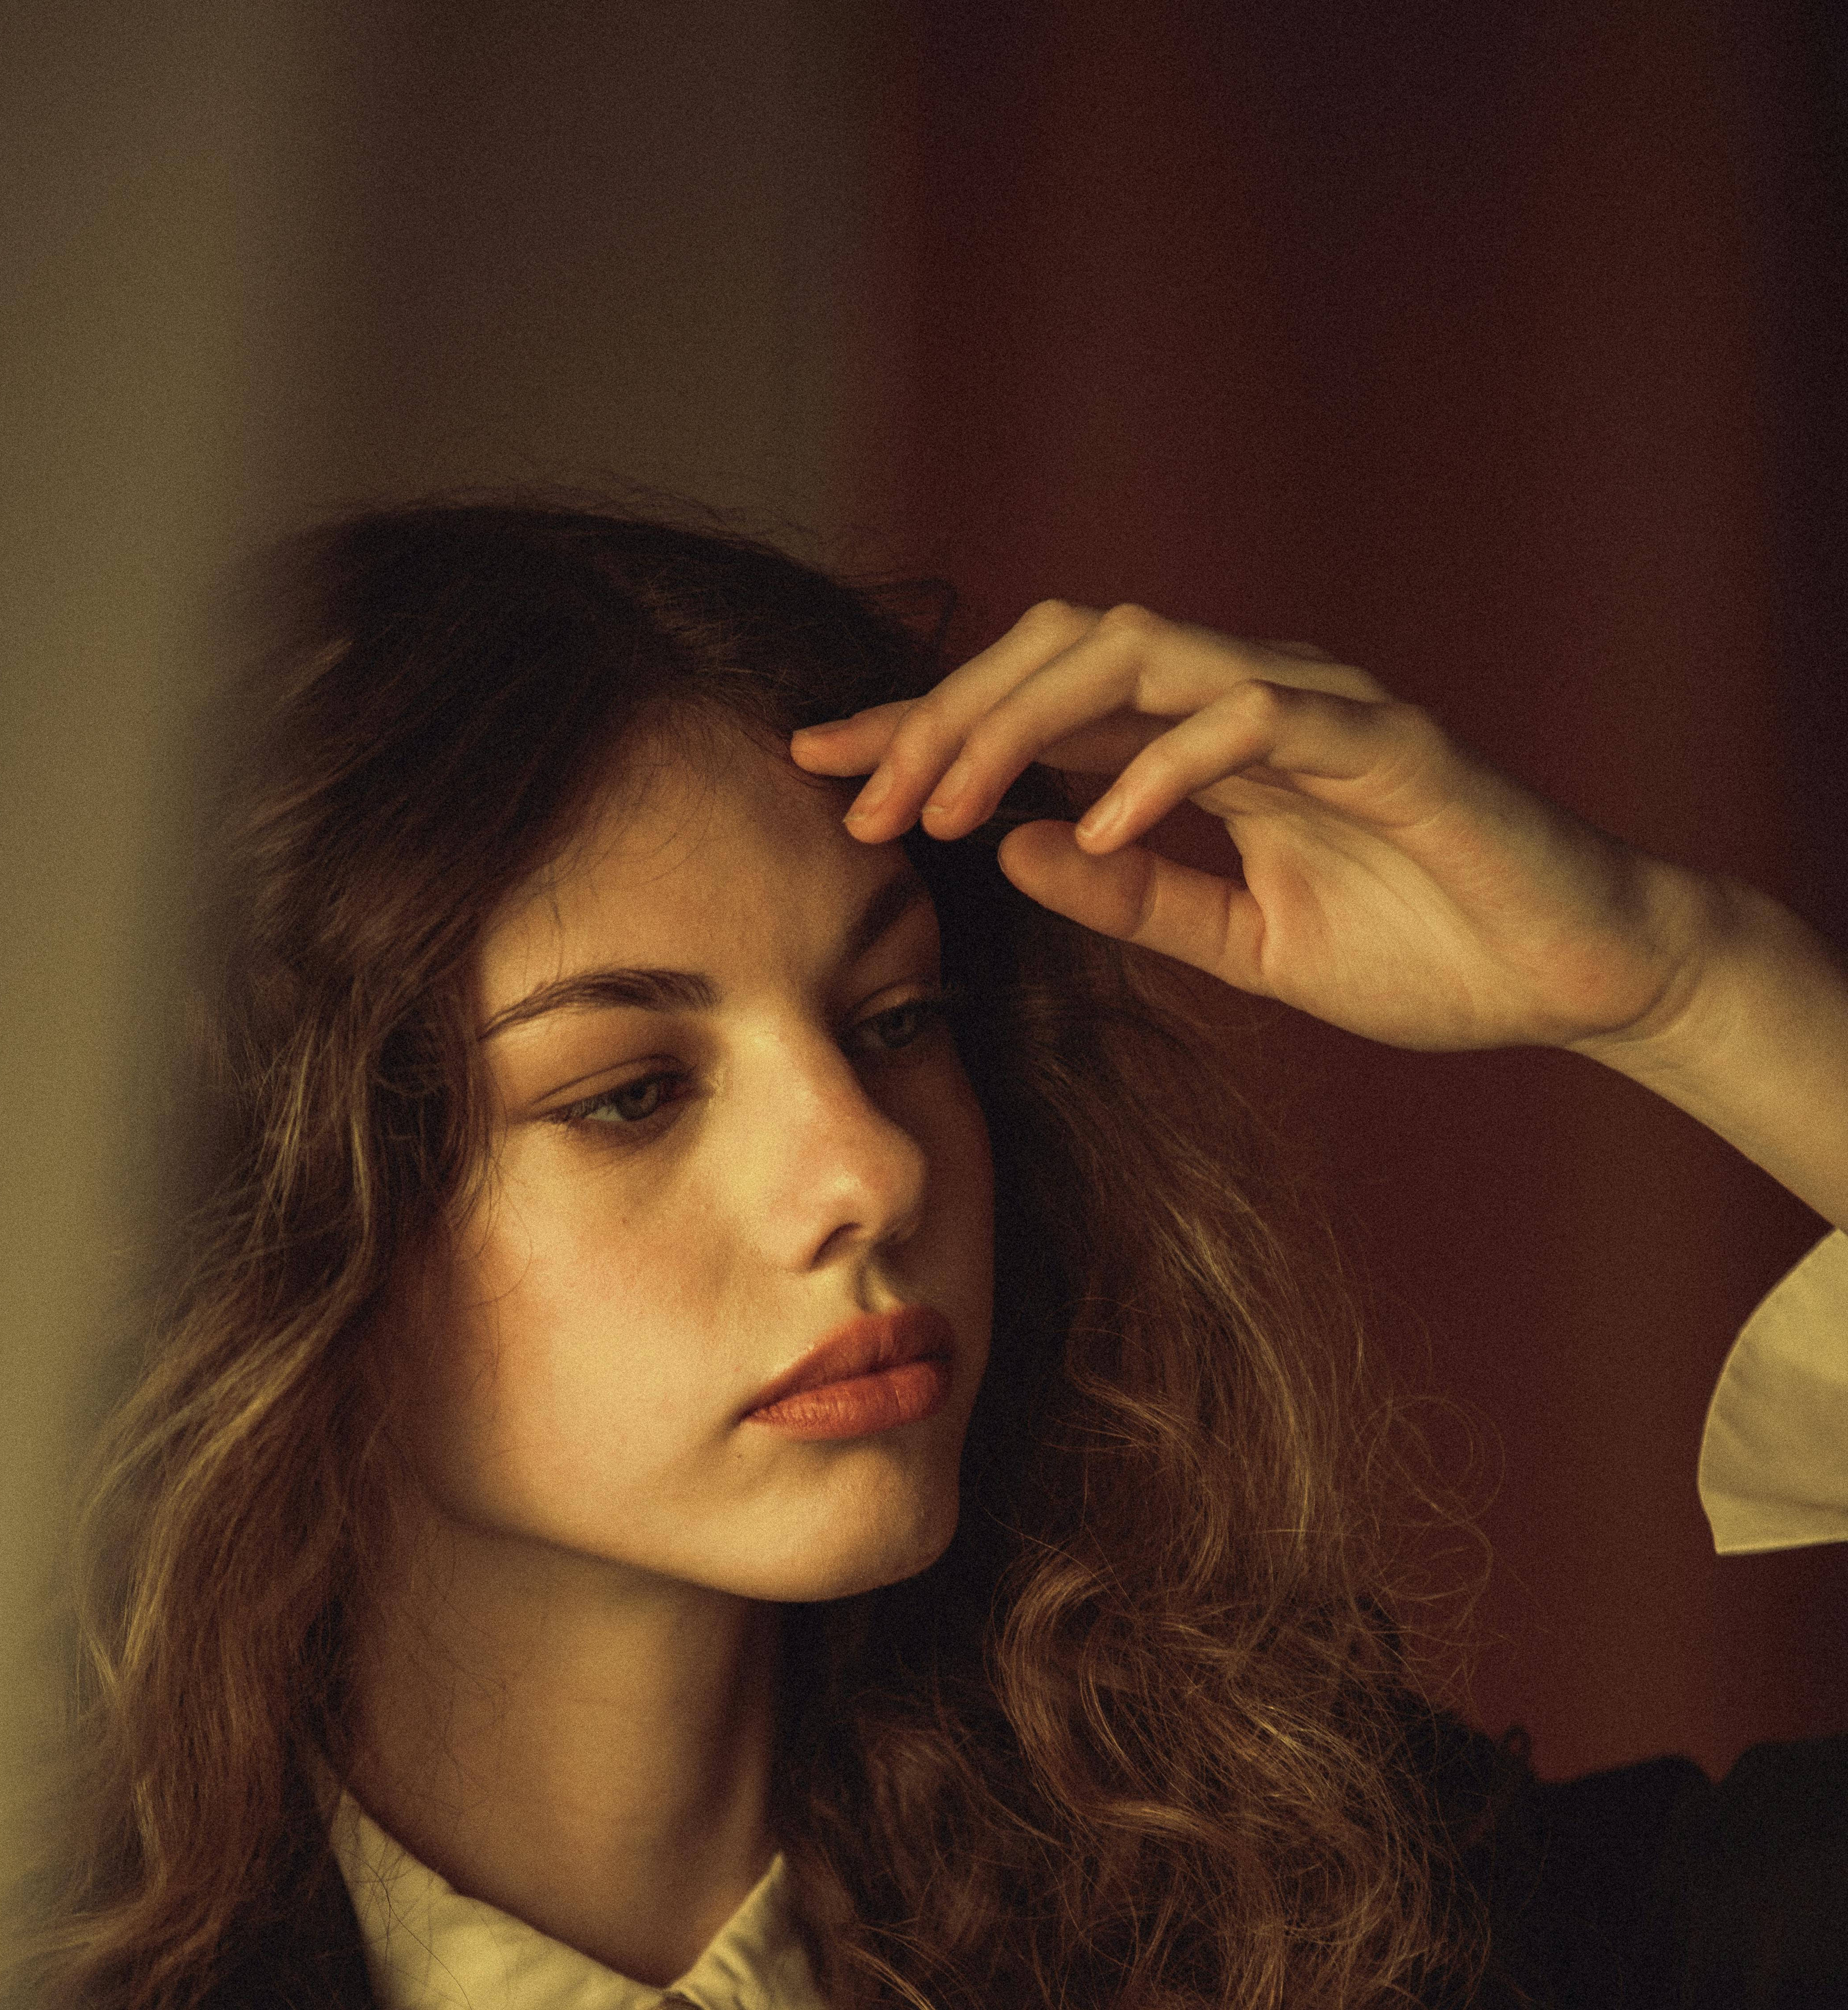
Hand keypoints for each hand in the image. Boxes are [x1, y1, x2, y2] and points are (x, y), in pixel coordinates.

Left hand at [791, 600, 1716, 1056]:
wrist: (1570, 973)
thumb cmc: (1426, 952)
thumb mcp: (1242, 943)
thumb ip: (1131, 897)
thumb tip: (1009, 847)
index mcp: (1208, 746)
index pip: (1042, 707)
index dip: (926, 729)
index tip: (825, 774)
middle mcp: (1249, 700)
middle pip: (1063, 650)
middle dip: (946, 714)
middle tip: (862, 800)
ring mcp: (1316, 706)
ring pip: (1136, 653)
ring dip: (1022, 723)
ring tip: (944, 804)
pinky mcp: (1381, 741)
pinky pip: (1246, 722)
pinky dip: (1156, 768)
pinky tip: (1090, 827)